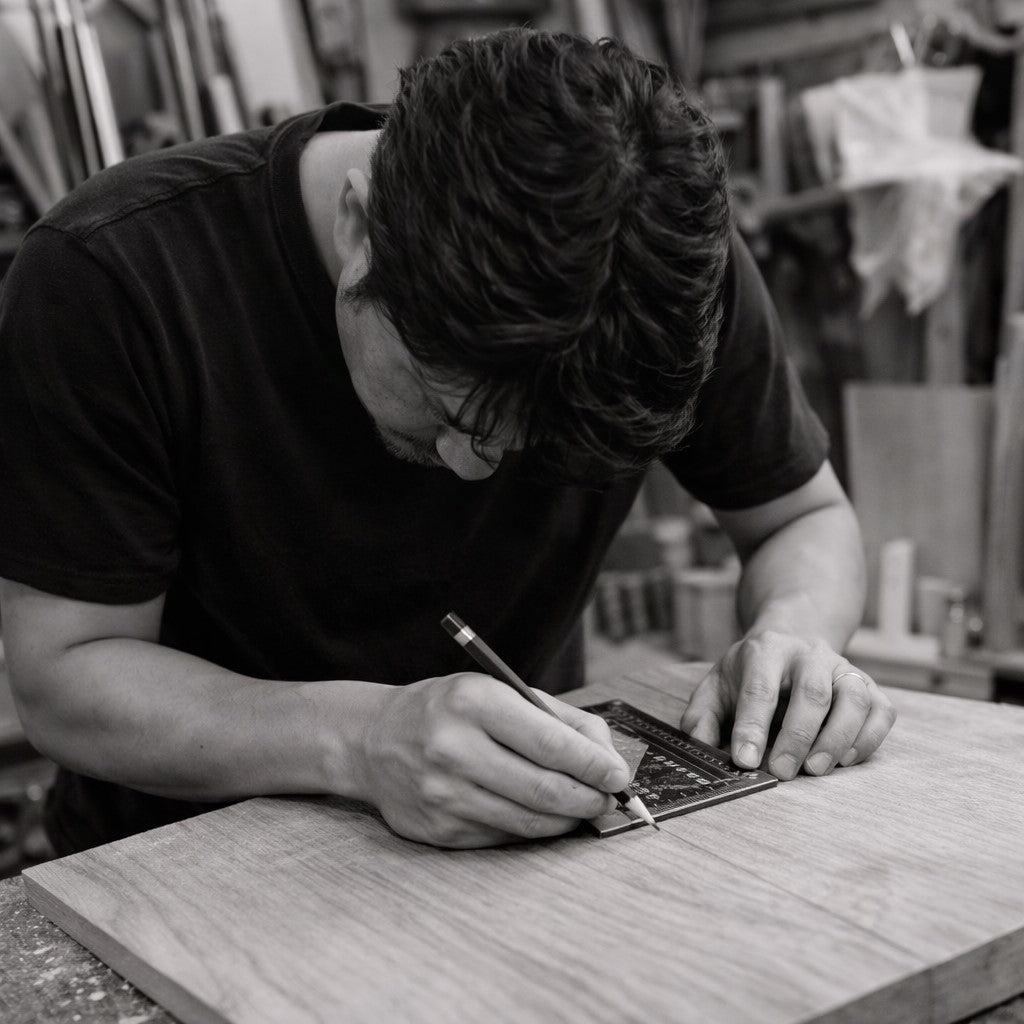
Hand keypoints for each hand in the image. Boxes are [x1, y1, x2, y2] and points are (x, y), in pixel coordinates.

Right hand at [356, 673, 629, 847]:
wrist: (374, 740)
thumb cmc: (449, 711)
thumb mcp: (497, 692)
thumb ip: (557, 719)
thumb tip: (606, 758)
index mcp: (473, 702)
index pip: (550, 742)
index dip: (593, 764)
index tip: (619, 775)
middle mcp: (454, 748)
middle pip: (544, 789)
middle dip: (589, 798)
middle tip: (608, 798)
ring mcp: (443, 794)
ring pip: (529, 821)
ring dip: (567, 819)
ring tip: (581, 807)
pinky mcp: (438, 830)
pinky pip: (503, 836)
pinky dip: (532, 829)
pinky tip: (539, 815)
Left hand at [679, 631, 895, 779]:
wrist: (791, 639)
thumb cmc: (750, 674)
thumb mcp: (717, 685)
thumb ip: (702, 717)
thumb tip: (701, 748)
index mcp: (766, 651)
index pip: (760, 688)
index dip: (752, 726)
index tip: (744, 761)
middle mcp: (809, 654)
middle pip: (812, 692)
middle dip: (797, 737)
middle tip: (781, 773)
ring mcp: (843, 668)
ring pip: (854, 698)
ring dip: (838, 739)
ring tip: (817, 769)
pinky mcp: (870, 686)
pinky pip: (881, 711)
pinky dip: (868, 739)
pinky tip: (846, 760)